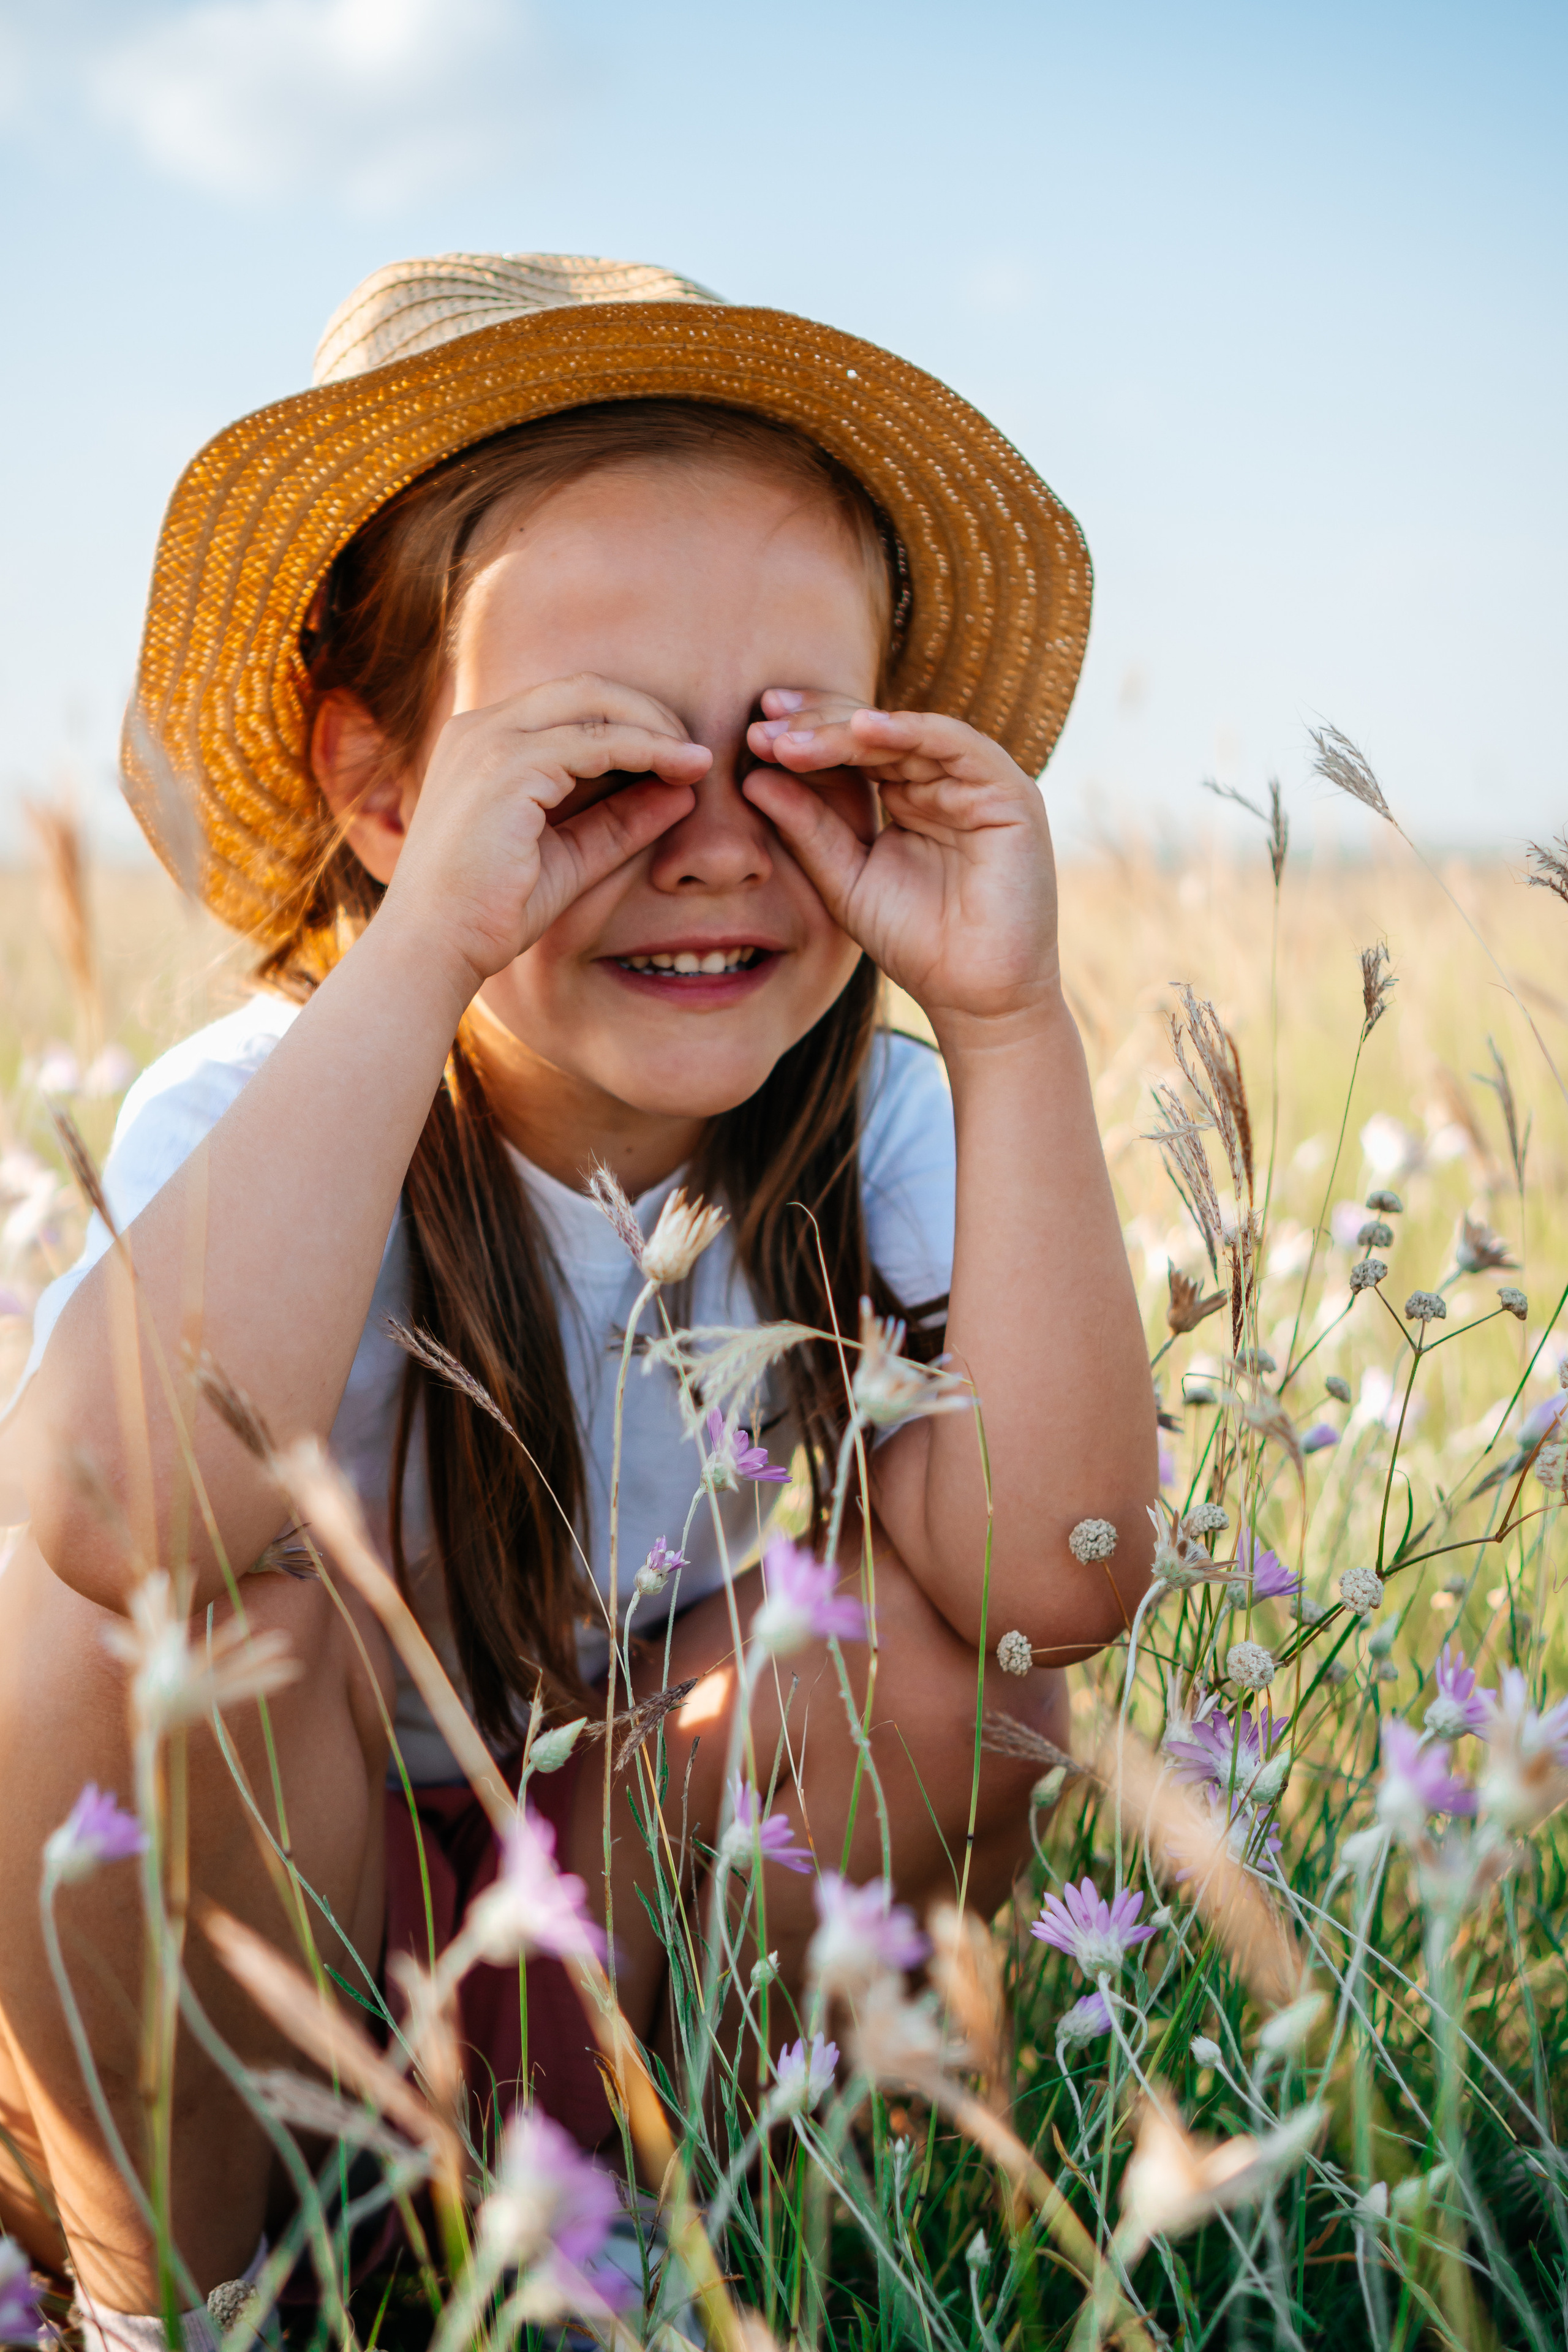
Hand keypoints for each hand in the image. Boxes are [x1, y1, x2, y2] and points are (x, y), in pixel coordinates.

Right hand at [382, 675, 708, 998]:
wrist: (434, 946)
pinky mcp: (508, 765)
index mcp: (482, 741)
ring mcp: (491, 740)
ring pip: (594, 704)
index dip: (630, 721)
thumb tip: (682, 792)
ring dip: (655, 727)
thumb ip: (619, 821)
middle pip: (585, 689)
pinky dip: (646, 750)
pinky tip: (681, 772)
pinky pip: (596, 742)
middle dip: (649, 711)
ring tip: (698, 761)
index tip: (678, 754)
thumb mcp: (569, 857)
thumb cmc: (491, 910)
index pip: (568, 705)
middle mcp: (481, 728)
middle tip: (695, 750)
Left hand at [743, 692, 1060, 1029]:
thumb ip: (808, 829)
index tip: (752, 736)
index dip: (805, 736)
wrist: (976, 997)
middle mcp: (944, 781)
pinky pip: (957, 745)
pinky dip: (910, 730)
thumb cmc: (916, 942)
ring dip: (847, 729)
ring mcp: (978, 784)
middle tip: (761, 730)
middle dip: (816, 725)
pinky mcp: (1010, 793)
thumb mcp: (845, 878)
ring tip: (793, 737)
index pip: (853, 750)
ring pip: (907, 732)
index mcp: (908, 795)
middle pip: (876, 732)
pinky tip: (862, 729)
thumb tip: (753, 779)